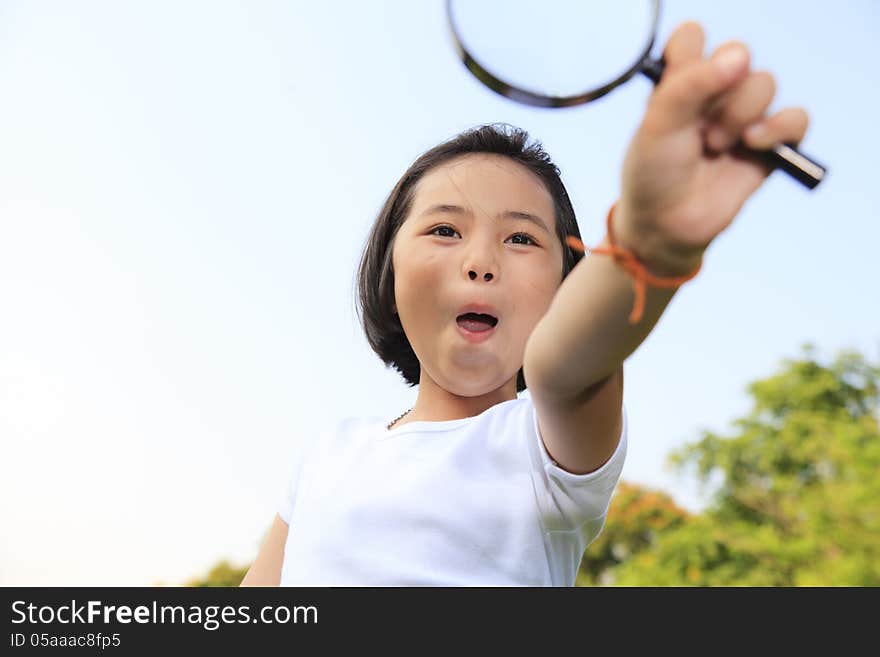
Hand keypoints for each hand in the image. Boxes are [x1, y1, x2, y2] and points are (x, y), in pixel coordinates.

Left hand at [613, 21, 809, 275]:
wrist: (666, 225)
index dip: (689, 56)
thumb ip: (689, 85)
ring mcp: (742, 118)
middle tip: (695, 128)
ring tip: (716, 147)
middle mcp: (713, 94)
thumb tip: (738, 56)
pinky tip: (753, 145)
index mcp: (679, 82)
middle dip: (718, 92)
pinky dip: (779, 128)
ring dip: (740, 115)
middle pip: (737, 55)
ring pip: (765, 83)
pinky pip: (795, 118)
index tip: (677, 89)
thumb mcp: (657, 126)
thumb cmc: (653, 174)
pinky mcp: (769, 145)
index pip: (692, 37)